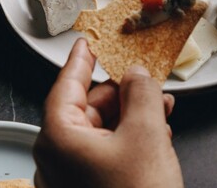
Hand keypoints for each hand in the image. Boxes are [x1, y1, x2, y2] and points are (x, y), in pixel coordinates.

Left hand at [33, 38, 183, 187]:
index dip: (82, 60)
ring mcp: (68, 180)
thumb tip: (136, 76)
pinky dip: (126, 143)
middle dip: (122, 95)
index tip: (88, 43)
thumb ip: (141, 95)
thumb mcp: (146, 136)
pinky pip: (103, 156)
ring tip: (160, 113)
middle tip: (147, 85)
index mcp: (58, 140)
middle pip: (86, 110)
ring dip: (130, 119)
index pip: (67, 85)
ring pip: (98, 134)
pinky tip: (153, 140)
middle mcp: (56, 161)